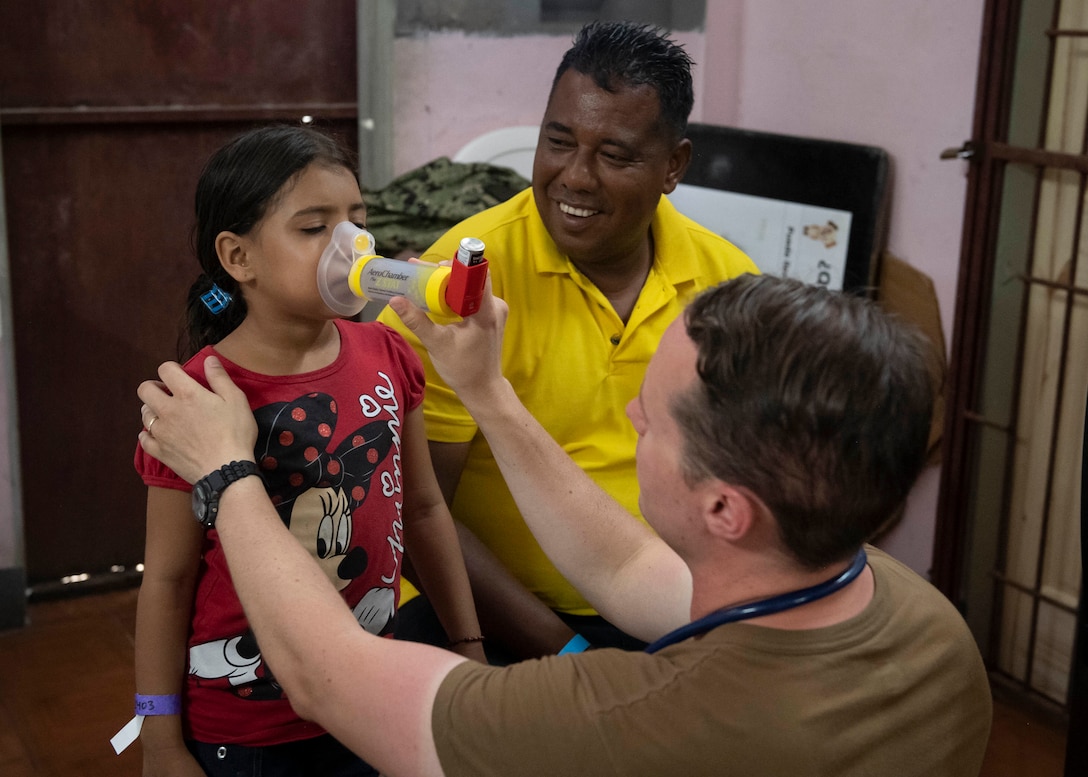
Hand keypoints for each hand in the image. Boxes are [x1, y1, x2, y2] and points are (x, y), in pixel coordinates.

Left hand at [137, 357, 256, 483]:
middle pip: (145, 390)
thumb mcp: (236, 400)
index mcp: (187, 393)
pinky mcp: (159, 451)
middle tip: (169, 394)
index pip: (166, 370)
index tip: (182, 376)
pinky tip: (160, 435)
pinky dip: (149, 434)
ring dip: (153, 410)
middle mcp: (167, 410)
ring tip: (168, 415)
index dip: (172, 369)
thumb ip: (220, 377)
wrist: (226, 471)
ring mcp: (161, 432)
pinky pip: (144, 438)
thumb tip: (209, 359)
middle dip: (154, 387)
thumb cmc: (235, 433)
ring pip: (144, 413)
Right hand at [387, 276, 509, 405]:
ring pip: (472, 286)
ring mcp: (496, 310)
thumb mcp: (436, 344)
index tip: (432, 268)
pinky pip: (474, 296)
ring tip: (424, 280)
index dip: (454, 267)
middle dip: (446, 273)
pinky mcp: (493, 316)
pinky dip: (456, 294)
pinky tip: (438, 295)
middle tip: (420, 271)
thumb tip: (395, 299)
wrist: (483, 388)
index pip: (475, 275)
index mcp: (486, 311)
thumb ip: (416, 320)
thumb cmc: (462, 369)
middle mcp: (496, 306)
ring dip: (450, 283)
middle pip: (471, 278)